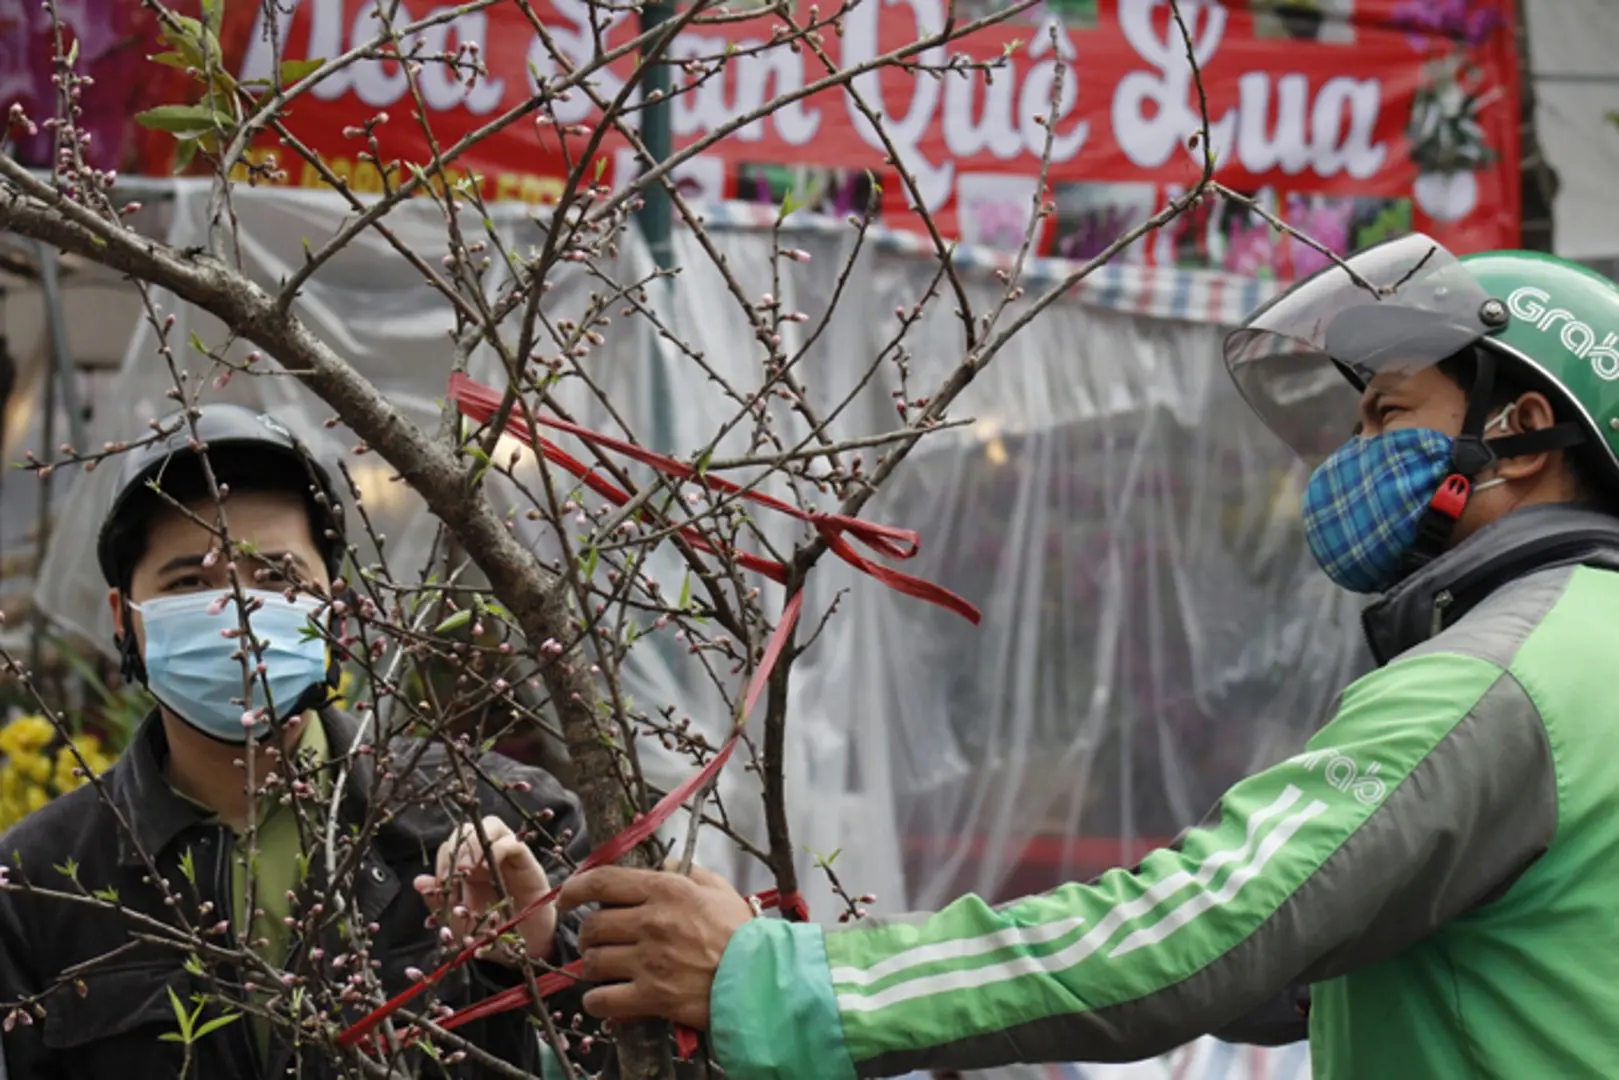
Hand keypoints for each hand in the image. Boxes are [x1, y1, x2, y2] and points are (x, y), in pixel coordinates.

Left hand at [413, 815, 556, 965]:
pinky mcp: (528, 863)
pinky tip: (486, 868)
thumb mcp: (458, 923)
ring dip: (476, 843)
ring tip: (468, 869)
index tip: (440, 882)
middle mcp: (487, 858)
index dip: (443, 859)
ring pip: (491, 826)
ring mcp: (508, 858)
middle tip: (453, 873)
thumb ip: (439, 902)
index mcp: (468, 869)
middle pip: (469, 829)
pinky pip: (514, 843)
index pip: (452, 846)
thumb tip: (418, 881)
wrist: (527, 950)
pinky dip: (498, 849)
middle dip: (457, 846)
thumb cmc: (493, 935)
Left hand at [555, 864, 753, 1029]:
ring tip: (602, 967)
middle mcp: (651, 923)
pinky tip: (602, 998)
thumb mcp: (718, 889)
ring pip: (593, 961)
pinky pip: (603, 1000)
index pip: (603, 881)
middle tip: (595, 939)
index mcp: (665, 891)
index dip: (575, 888)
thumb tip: (662, 865)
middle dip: (587, 934)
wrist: (760, 979)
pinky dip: (596, 1001)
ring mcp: (648, 962)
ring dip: (592, 965)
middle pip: (593, 925)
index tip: (566, 898)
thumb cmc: (741, 934)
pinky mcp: (650, 997)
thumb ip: (687, 871)